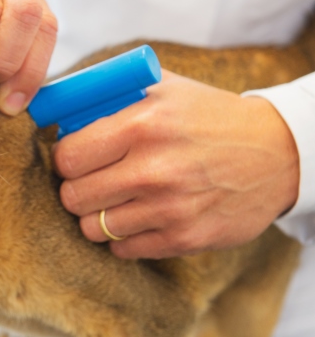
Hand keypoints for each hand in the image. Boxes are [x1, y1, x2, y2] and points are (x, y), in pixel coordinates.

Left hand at [53, 70, 299, 258]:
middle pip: (74, 196)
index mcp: (143, 125)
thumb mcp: (163, 88)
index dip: (65, 159)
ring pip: (93, 228)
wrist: (277, 154)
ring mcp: (170, 209)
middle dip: (75, 188)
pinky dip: (122, 236)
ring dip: (96, 215)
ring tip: (113, 200)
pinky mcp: (184, 239)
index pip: (68, 157)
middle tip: (90, 181)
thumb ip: (110, 94)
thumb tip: (59, 108)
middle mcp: (154, 169)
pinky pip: (123, 249)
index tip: (74, 159)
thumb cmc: (209, 117)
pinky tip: (138, 217)